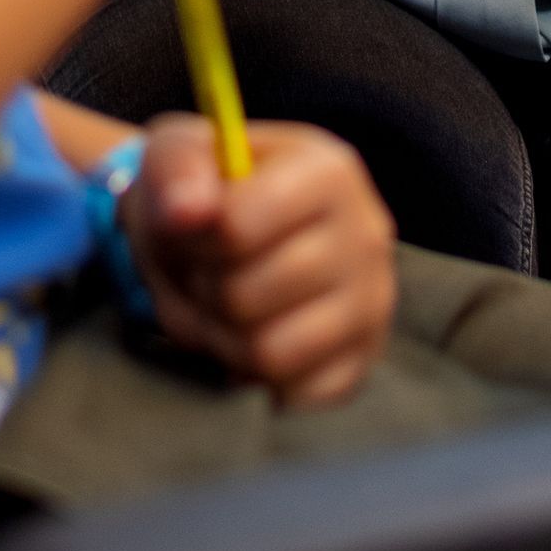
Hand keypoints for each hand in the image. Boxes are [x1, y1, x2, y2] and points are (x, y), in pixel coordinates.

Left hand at [124, 115, 397, 406]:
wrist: (230, 234)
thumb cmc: (203, 193)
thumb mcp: (177, 155)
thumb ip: (178, 169)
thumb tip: (188, 210)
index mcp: (329, 171)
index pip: (236, 227)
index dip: (194, 238)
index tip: (197, 227)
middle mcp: (367, 235)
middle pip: (245, 296)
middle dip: (206, 292)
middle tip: (208, 273)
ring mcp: (373, 303)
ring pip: (270, 353)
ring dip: (225, 339)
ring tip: (227, 308)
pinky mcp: (363, 360)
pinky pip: (294, 394)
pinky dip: (258, 377)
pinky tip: (256, 336)